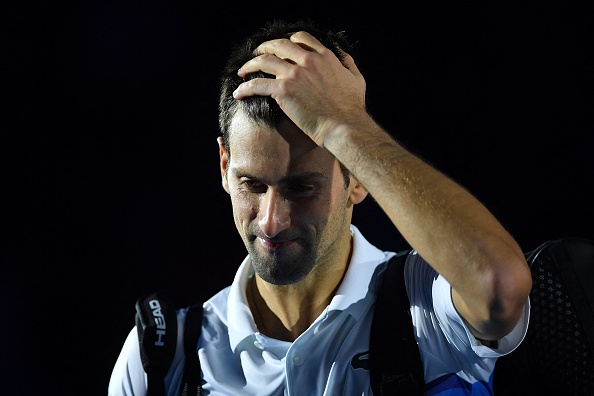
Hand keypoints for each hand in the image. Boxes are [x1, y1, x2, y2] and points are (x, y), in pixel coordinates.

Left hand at [233, 31, 366, 146]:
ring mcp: (295, 74)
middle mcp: (308, 60)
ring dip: (249, 65)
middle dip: (264, 48)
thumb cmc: (352, 109)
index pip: (301, 39)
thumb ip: (348, 64)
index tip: (279, 49)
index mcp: (324, 56)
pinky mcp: (284, 90)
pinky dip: (245, 88)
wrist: (344, 127)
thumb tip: (343, 57)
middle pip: (279, 45)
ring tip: (242, 72)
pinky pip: (257, 85)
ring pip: (264, 61)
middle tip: (255, 55)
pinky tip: (239, 93)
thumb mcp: (357, 79)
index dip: (287, 41)